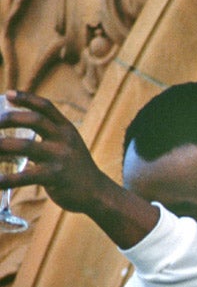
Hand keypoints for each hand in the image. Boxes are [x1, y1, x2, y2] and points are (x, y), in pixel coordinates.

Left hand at [0, 92, 113, 213]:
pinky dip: (8, 179)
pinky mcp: (56, 177)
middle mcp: (64, 140)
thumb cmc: (74, 167)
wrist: (97, 192)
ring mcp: (60, 158)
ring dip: (2, 146)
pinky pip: (27, 176)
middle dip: (10, 119)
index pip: (46, 107)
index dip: (26, 98)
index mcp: (66, 129)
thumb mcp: (68, 144)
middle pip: (35, 121)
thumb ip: (48, 135)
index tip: (8, 94)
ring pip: (27, 147)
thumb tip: (16, 127)